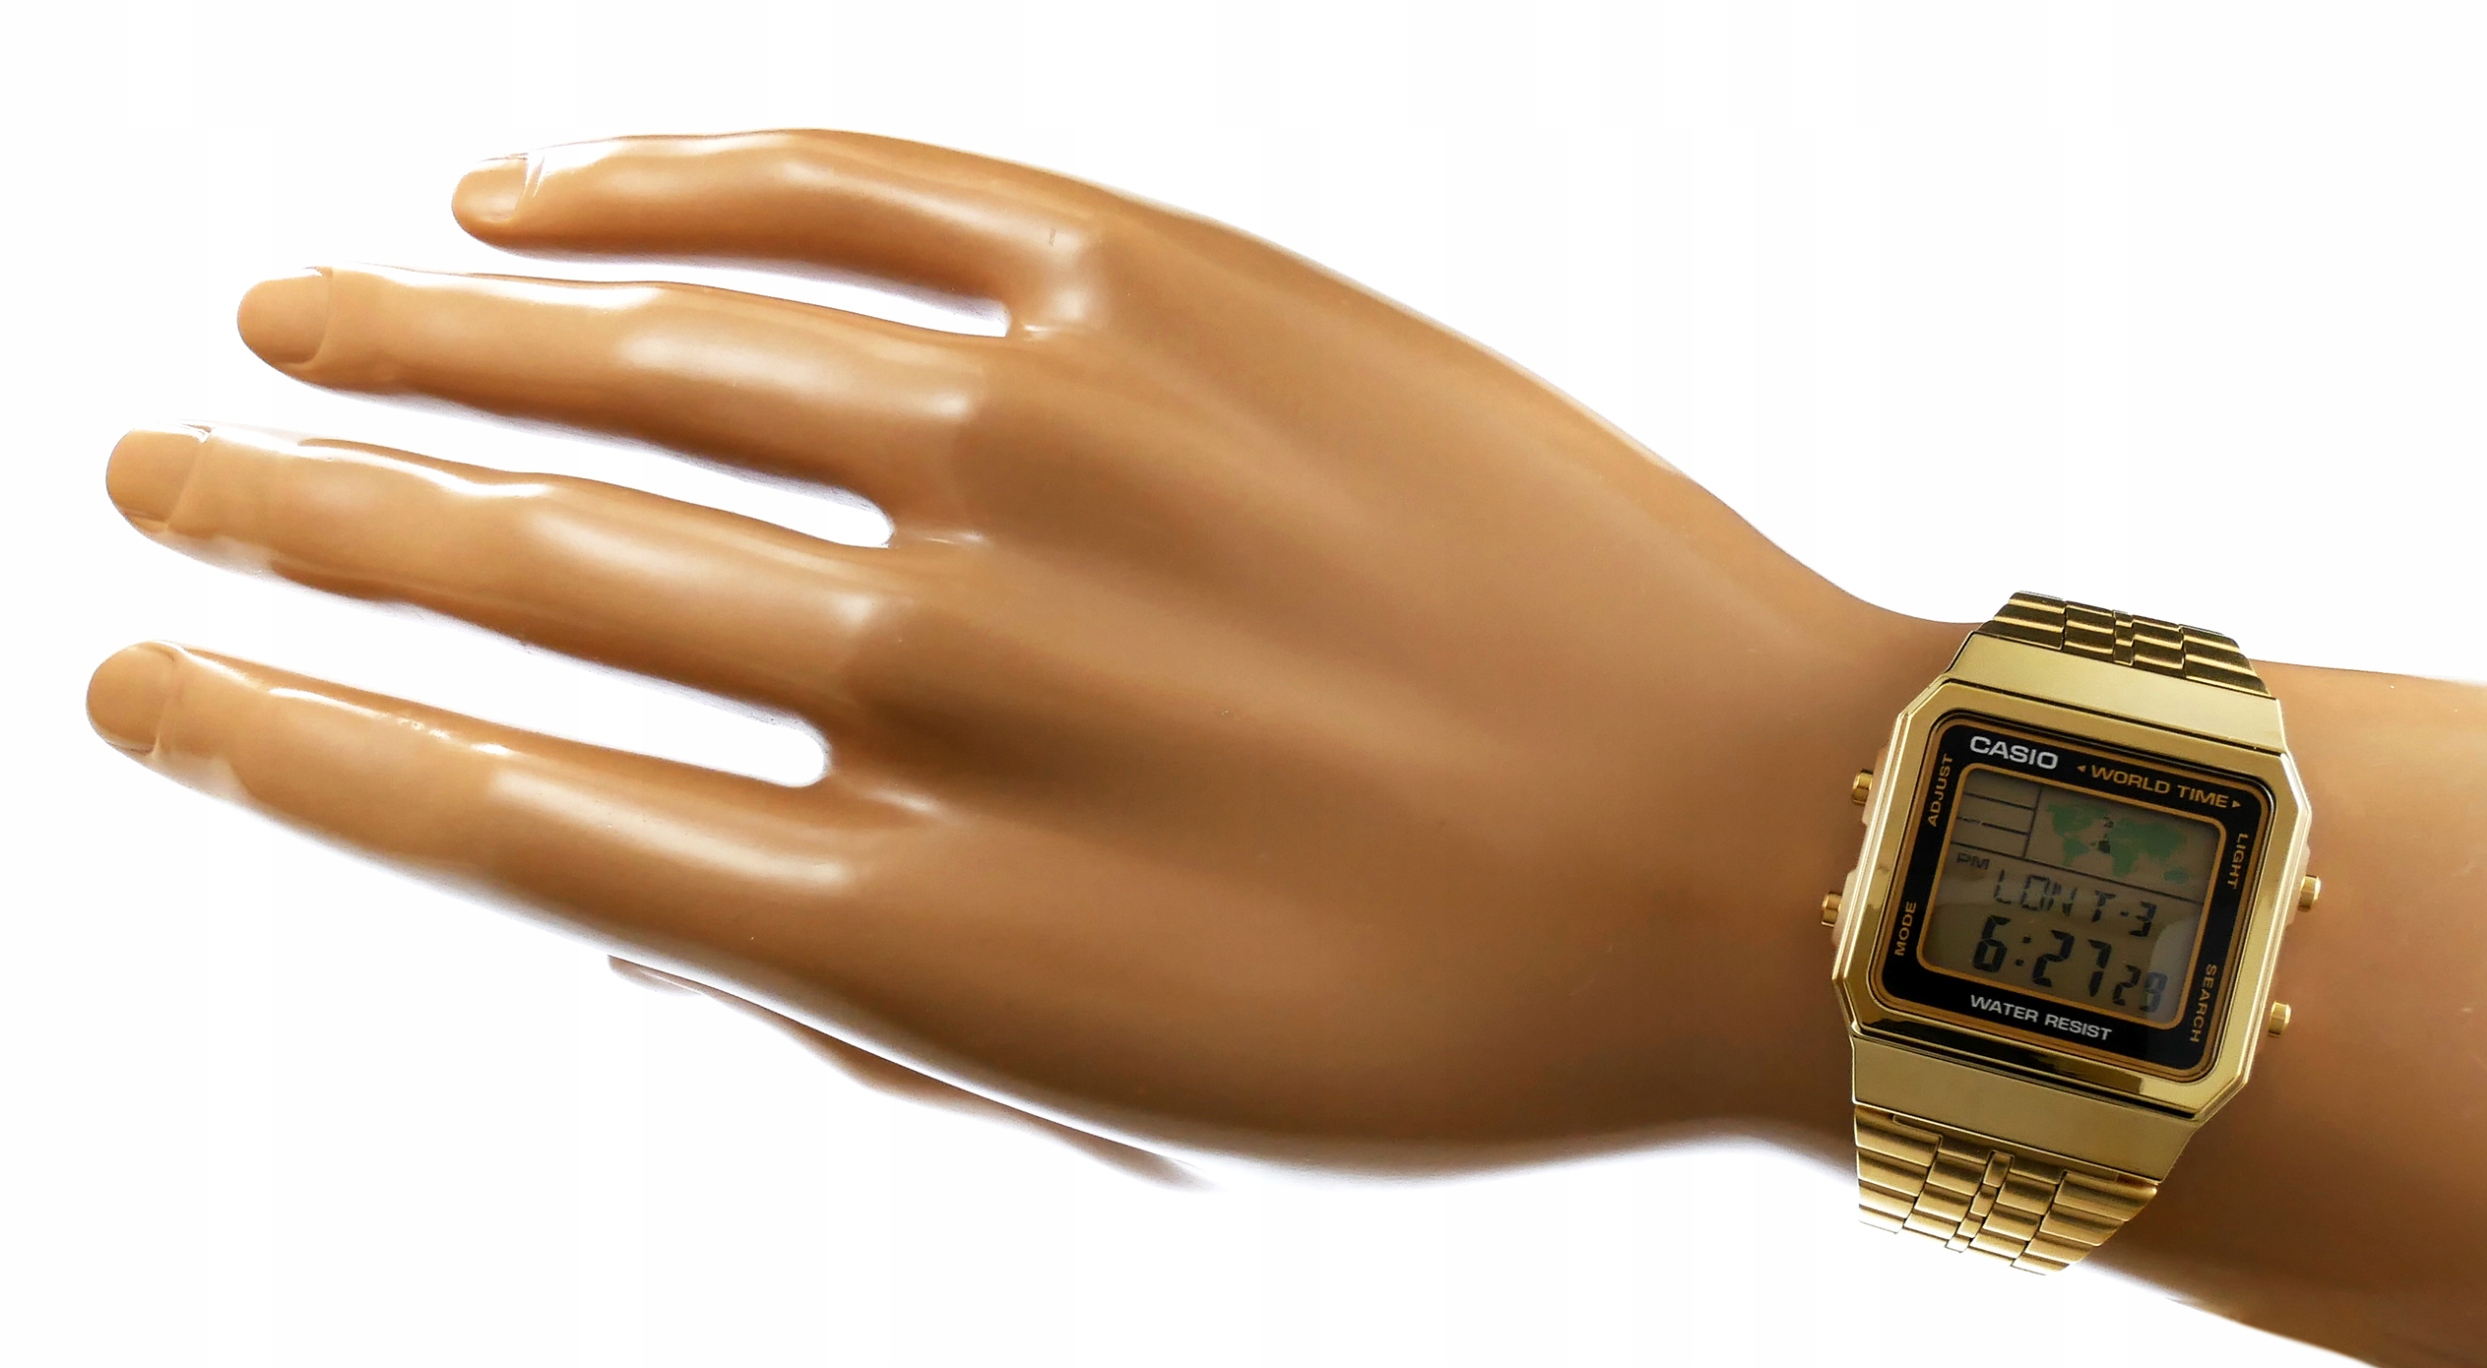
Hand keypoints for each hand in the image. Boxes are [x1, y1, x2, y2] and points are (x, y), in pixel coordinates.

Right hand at [91, 130, 1952, 1163]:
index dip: (281, 736)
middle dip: (300, 508)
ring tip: (296, 316)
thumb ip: (857, 1011)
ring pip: (653, 348)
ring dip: (429, 327)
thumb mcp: (1133, 1107)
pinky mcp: (1180, 283)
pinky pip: (855, 189)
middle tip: (146, 464)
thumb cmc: (1447, 1017)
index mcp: (925, 924)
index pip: (497, 807)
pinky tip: (536, 188)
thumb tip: (622, 900)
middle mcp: (958, 666)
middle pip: (529, 559)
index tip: (137, 675)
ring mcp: (1068, 440)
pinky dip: (668, 178)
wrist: (1758, 835)